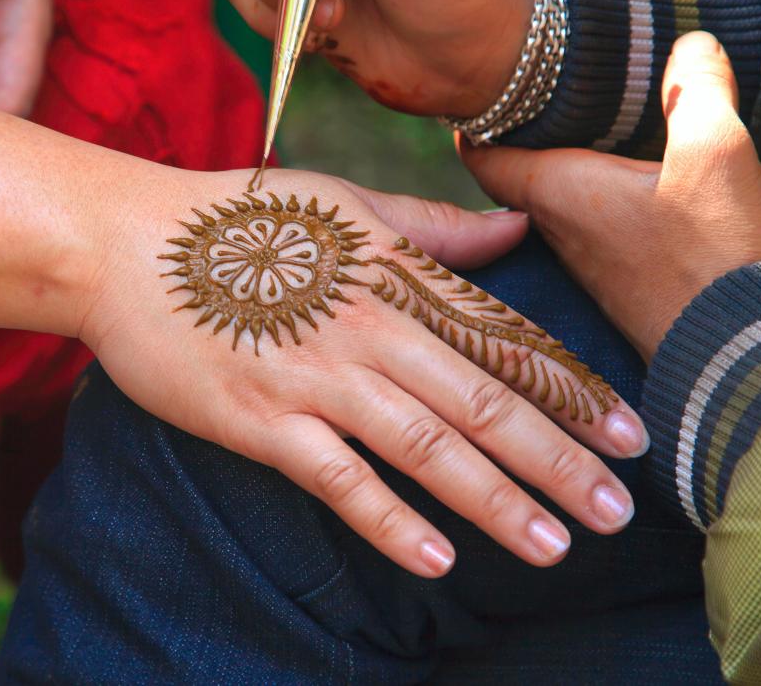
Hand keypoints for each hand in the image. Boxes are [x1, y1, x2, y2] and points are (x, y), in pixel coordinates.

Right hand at [80, 167, 648, 576]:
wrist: (128, 245)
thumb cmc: (237, 221)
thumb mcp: (340, 203)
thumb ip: (431, 226)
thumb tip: (514, 225)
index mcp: (394, 272)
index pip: (503, 339)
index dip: (573, 391)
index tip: (631, 437)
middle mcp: (369, 327)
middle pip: (482, 401)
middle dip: (558, 459)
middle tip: (619, 512)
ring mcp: (316, 377)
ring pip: (426, 445)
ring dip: (496, 499)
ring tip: (554, 545)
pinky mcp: (262, 421)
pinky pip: (339, 478)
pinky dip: (391, 519)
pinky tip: (439, 558)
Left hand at [461, 32, 760, 361]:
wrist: (740, 355)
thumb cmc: (715, 257)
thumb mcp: (715, 154)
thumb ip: (697, 90)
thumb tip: (689, 42)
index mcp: (556, 192)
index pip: (480, 153)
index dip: (473, 116)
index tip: (477, 84)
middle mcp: (556, 229)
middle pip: (514, 172)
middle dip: (520, 131)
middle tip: (536, 90)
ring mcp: (586, 261)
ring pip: (554, 199)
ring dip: (562, 162)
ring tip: (585, 120)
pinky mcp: (620, 281)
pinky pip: (591, 224)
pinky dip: (598, 194)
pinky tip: (633, 177)